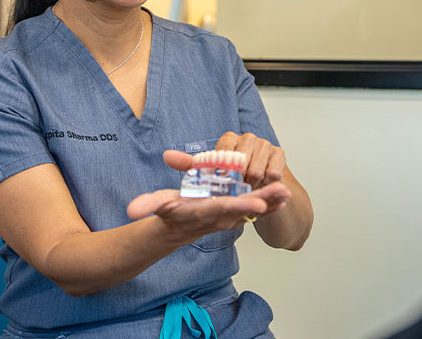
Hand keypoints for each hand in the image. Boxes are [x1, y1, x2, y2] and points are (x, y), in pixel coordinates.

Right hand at [126, 182, 290, 245]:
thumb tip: (132, 210)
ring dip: (272, 202)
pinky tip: (285, 197)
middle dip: (263, 203)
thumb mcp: (159, 205)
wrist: (178, 229)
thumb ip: (148, 205)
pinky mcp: (234, 213)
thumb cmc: (171, 212)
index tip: (256, 203)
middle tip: (282, 194)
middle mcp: (218, 216)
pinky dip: (270, 203)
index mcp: (202, 211)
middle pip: (243, 209)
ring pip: (252, 209)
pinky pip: (254, 209)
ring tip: (289, 193)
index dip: (240, 205)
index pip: (222, 208)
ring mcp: (229, 216)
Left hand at [204, 132, 285, 187]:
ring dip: (253, 184)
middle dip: (239, 182)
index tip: (222, 182)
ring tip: (250, 187)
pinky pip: (272, 174)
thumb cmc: (239, 174)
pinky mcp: (279, 152)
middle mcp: (247, 138)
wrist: (261, 178)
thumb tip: (203, 174)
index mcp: (229, 139)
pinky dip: (267, 183)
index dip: (223, 170)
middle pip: (241, 165)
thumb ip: (213, 170)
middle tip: (238, 189)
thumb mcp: (222, 171)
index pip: (223, 152)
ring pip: (256, 172)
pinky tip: (263, 183)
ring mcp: (264, 144)